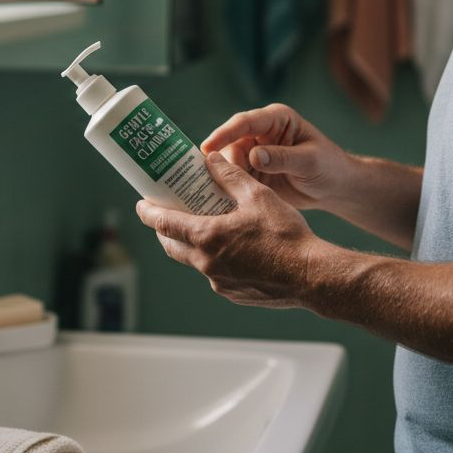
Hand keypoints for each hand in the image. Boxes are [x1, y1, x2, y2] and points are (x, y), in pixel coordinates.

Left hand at [135, 152, 324, 308]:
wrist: (312, 276)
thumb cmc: (286, 236)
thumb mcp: (257, 195)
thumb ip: (230, 176)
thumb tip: (211, 159)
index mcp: (207, 237)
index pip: (164, 224)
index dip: (148, 213)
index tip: (141, 204)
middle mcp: (206, 263)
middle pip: (172, 246)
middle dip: (165, 230)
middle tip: (168, 214)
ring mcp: (219, 282)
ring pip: (196, 260)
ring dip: (195, 244)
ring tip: (208, 226)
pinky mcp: (234, 293)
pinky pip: (217, 273)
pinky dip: (217, 258)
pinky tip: (235, 248)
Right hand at [200, 103, 349, 210]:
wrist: (336, 188)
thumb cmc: (330, 166)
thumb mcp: (310, 161)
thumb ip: (283, 158)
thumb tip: (253, 156)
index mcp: (276, 119)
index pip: (245, 122)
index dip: (225, 133)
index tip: (208, 148)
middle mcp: (260, 134)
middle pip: (231, 143)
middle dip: (220, 161)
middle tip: (209, 179)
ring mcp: (254, 153)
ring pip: (228, 163)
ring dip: (222, 176)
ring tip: (213, 192)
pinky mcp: (253, 173)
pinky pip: (234, 178)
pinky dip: (227, 188)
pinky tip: (220, 199)